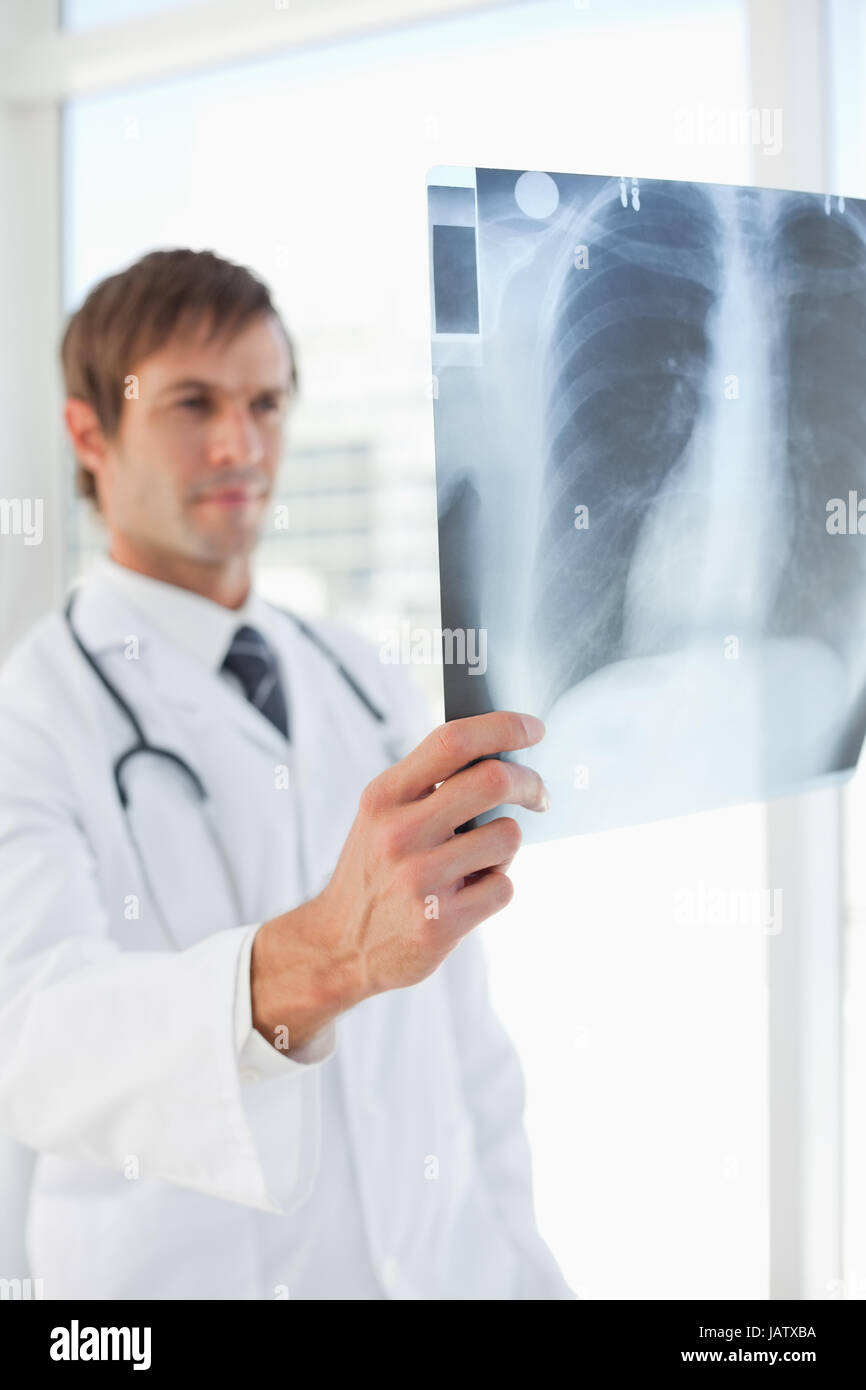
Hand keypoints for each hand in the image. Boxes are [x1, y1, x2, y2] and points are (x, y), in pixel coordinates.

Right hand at [251, 712, 547, 1049]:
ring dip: (505, 847)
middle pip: (493, 781)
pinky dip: (496, 888)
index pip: (452, 741)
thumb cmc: (376, 868)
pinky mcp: (439, 924)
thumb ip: (428, 783)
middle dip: (530, 783)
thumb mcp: (382, 815)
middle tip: (539, 795)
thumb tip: (503, 752)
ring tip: (479, 861)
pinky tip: (468, 896)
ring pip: (507, 837)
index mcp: (384, 796)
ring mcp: (419, 880)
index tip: (534, 729)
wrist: (339, 945)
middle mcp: (398, 834)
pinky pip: (504, 887)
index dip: (503, 727)